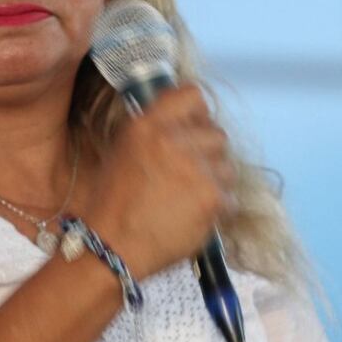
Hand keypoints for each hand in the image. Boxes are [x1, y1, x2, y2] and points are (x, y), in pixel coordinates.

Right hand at [84, 84, 236, 278]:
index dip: (197, 114)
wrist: (112, 247)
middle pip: (216, 133)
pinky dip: (217, 208)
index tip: (192, 130)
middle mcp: (173, 139)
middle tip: (190, 174)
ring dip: (214, 181)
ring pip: (227, 165)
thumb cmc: (113, 202)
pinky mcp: (212, 196)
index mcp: (147, 124)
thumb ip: (155, 131)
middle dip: (208, 153)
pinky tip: (193, 216)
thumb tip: (186, 124)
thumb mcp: (124, 149)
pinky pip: (229, 195)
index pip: (192, 95)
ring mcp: (197, 167)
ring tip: (190, 198)